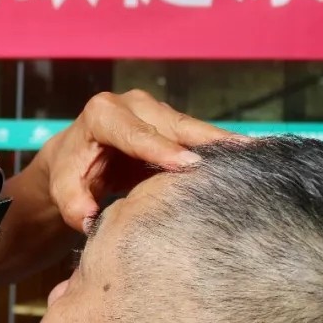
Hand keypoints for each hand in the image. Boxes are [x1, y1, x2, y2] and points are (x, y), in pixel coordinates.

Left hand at [39, 90, 242, 230]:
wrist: (75, 159)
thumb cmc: (71, 175)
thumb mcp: (64, 190)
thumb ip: (73, 204)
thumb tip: (89, 219)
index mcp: (102, 114)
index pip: (135, 134)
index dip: (162, 149)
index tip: (189, 164)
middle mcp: (131, 103)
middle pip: (173, 124)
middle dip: (205, 140)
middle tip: (242, 156)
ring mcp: (155, 110)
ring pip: (192, 128)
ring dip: (223, 143)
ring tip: (258, 156)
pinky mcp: (171, 122)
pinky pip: (199, 135)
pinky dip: (222, 147)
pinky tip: (252, 158)